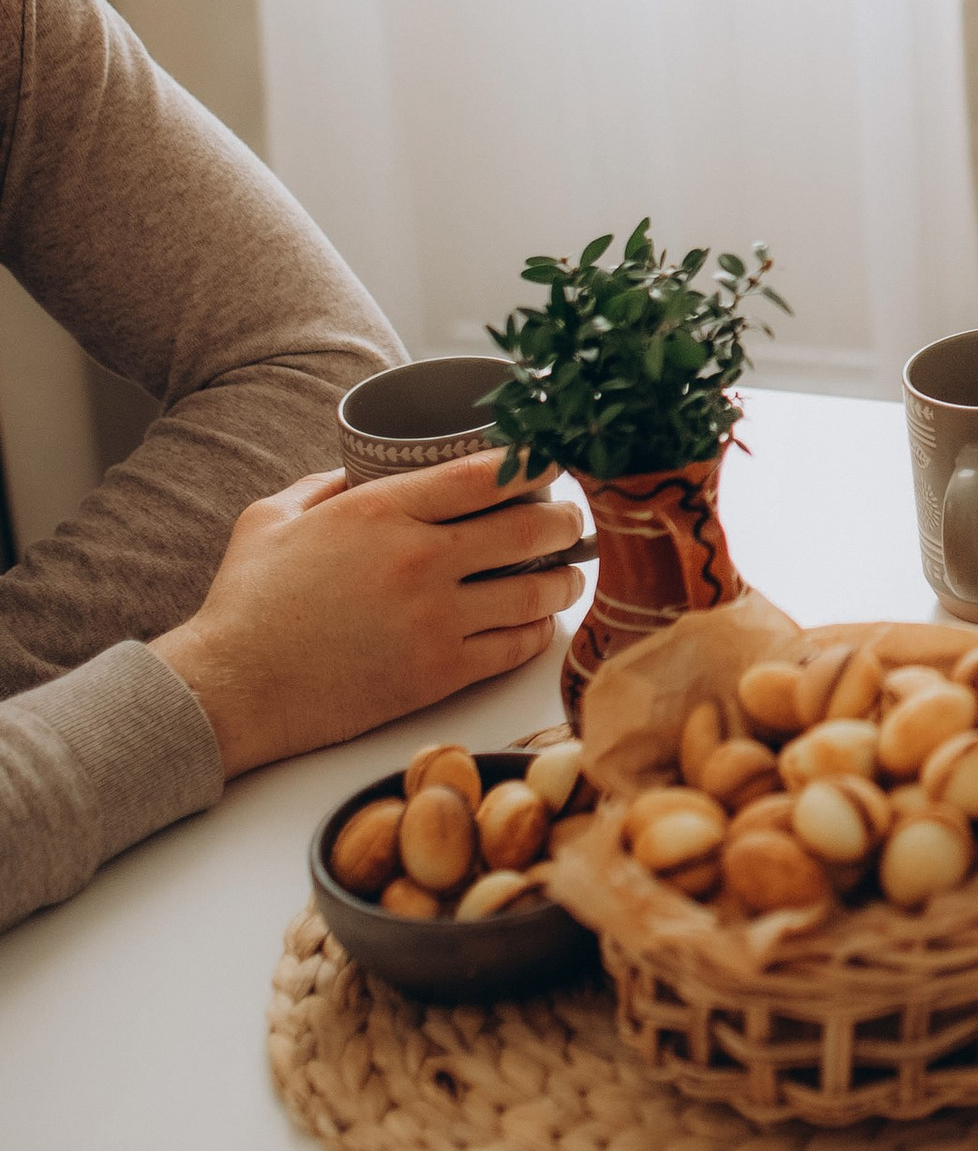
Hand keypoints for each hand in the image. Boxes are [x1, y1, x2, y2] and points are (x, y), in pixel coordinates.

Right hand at [153, 451, 585, 778]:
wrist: (231, 690)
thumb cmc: (245, 603)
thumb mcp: (272, 518)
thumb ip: (323, 486)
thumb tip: (358, 470)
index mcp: (383, 511)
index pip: (486, 474)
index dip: (533, 462)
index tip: (553, 460)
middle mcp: (420, 560)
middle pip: (529, 528)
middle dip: (566, 520)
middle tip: (574, 520)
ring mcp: (435, 620)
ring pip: (536, 591)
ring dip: (564, 579)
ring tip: (570, 573)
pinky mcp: (438, 674)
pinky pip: (515, 647)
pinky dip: (539, 631)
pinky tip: (540, 623)